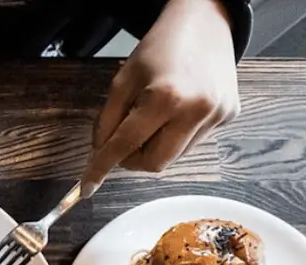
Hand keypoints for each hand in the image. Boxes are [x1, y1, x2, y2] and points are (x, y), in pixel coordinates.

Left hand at [83, 0, 238, 186]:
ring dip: (156, 146)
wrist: (205, 23)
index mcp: (165, 97)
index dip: (101, 168)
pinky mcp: (230, 115)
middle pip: (155, 163)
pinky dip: (177, 135)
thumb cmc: (160, 49)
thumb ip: (107, 121)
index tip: (86, 187)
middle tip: (125, 140)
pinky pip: (193, 142)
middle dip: (133, 159)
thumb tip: (100, 154)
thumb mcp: (122, 81)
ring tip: (155, 116)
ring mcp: (217, 114)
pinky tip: (178, 109)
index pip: (125, 145)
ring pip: (174, 157)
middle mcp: (196, 109)